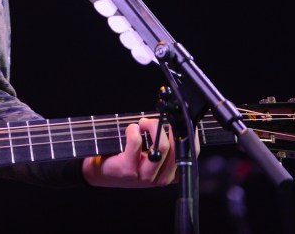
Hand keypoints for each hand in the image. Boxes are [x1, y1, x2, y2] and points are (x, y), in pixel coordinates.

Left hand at [81, 116, 196, 187]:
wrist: (103, 172)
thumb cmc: (129, 158)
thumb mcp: (152, 152)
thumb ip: (164, 140)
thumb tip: (173, 117)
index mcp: (172, 173)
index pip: (191, 153)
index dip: (189, 133)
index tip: (180, 117)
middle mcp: (162, 178)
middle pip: (176, 147)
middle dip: (164, 126)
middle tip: (151, 120)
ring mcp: (146, 176)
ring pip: (162, 146)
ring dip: (151, 126)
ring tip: (141, 123)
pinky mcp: (129, 170)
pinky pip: (137, 142)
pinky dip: (134, 130)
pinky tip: (131, 129)